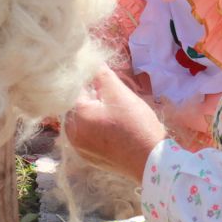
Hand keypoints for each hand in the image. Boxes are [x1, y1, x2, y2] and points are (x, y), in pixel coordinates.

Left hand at [63, 67, 167, 182]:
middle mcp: (70, 134)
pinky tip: (115, 127)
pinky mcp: (90, 158)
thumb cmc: (135, 123)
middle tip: (113, 94)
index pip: (74, 87)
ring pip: (83, 120)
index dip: (89, 78)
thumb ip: (101, 74)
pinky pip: (88, 135)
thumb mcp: (119, 92)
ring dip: (95, 111)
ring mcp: (79, 148)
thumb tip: (90, 61)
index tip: (103, 76)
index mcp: (74, 116)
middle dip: (91, 96)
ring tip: (116, 111)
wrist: (151, 161)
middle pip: (76, 104)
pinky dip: (97, 127)